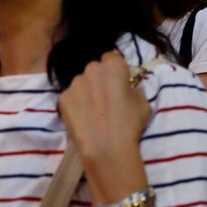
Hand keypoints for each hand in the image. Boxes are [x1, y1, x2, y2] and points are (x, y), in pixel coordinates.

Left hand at [58, 51, 151, 202]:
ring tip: (93, 111)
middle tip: (105, 98)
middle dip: (99, 79)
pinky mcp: (62, 98)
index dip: (115, 70)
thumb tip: (126, 89)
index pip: (112, 57)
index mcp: (113, 65)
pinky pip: (71, 97)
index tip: (118, 83)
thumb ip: (133, 89)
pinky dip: (76, 105)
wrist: (106, 148)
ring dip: (87, 91)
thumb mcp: (143, 103)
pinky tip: (83, 118)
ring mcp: (74, 83)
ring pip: (82, 83)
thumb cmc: (130, 124)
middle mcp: (91, 69)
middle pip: (95, 69)